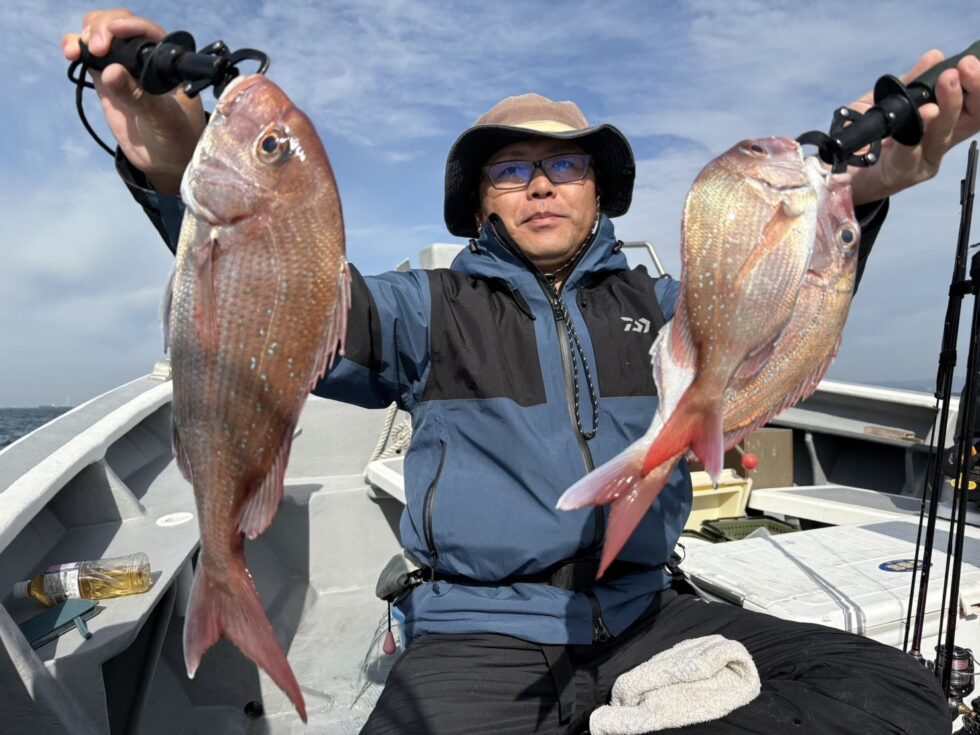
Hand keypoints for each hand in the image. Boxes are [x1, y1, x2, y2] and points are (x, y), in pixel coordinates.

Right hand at [62, 9, 205, 194]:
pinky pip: (88, 55)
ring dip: (86, 34)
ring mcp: (124, 69)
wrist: (165, 161)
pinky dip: (75, 48)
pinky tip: (71, 54)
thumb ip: (137, 97)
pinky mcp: (106, 80)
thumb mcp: (162, 120)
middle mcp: (145, 61)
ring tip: (79, 52)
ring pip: (100, 34)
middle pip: (119, 25)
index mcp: (167, 65)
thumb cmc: (176, 139)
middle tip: (97, 49)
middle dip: (103, 28)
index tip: (113, 33)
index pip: (148, 33)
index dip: (129, 26)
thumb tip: (109, 72)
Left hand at [848, 49, 979, 206]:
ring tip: (948, 80)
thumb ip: (910, 83)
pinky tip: (922, 115)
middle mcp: (939, 144)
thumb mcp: (887, 105)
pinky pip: (912, 151)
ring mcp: (925, 161)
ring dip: (948, 105)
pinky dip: (916, 131)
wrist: (838, 175)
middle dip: (973, 90)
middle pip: (970, 119)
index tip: (973, 61)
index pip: (974, 106)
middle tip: (966, 66)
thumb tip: (934, 57)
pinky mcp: (905, 174)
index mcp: (941, 126)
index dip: (978, 85)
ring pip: (944, 132)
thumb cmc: (867, 139)